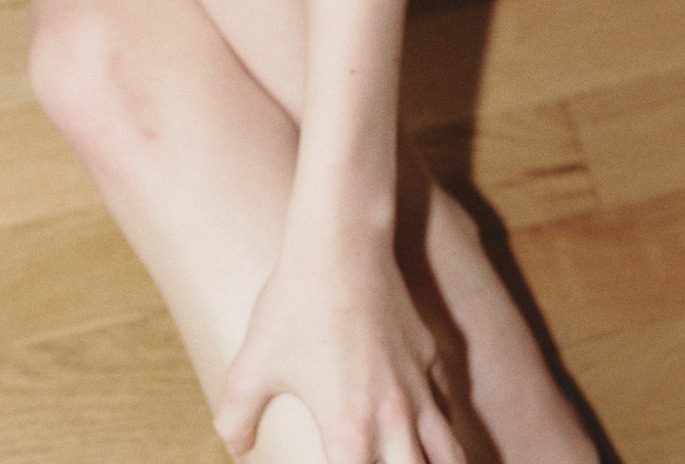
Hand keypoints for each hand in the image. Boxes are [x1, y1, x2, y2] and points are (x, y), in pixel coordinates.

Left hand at [214, 233, 465, 463]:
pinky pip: (447, 408)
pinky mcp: (430, 354)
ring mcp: (418, 386)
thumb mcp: (253, 363)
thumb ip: (238, 415)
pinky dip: (443, 432)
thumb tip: (234, 443)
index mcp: (351, 432)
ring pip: (450, 454)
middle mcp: (393, 418)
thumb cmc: (295, 303)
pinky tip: (432, 433)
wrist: (342, 242)